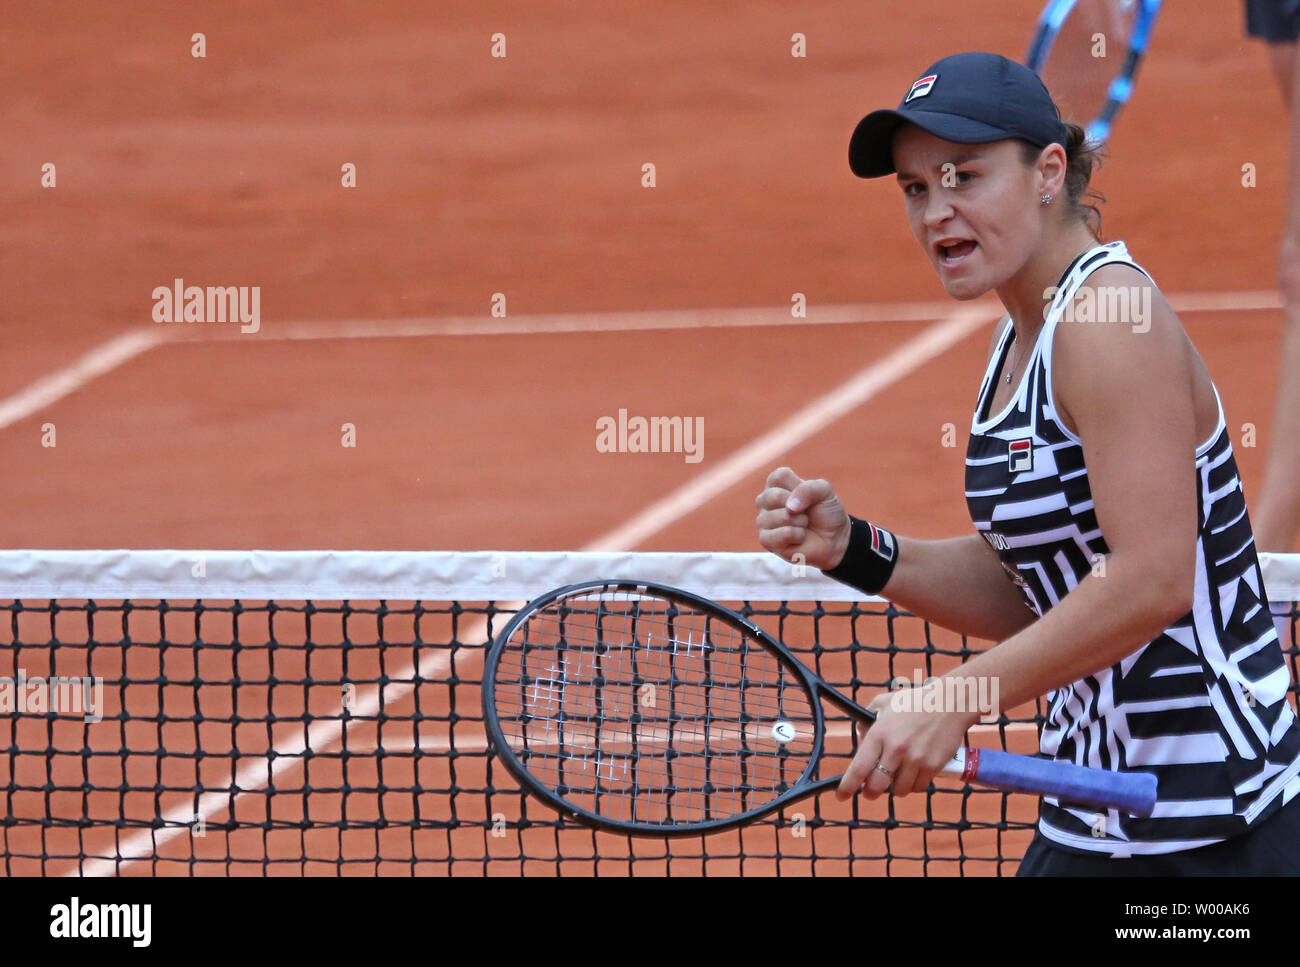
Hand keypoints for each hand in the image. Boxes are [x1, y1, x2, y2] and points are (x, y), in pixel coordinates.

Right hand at [754, 466, 850, 569]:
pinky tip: (799, 537)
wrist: (834, 538)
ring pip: (780, 516)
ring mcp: (763, 521)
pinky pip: (783, 533)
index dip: (798, 486)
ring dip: (800, 522)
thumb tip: (789, 507)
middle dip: (799, 506)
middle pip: (774, 495)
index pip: (779, 476)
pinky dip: (798, 535)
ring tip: (803, 525)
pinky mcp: (766, 540)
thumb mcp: (824, 491)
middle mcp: (765, 501)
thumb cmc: (825, 512)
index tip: (807, 496)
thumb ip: (809, 488)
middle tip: (805, 512)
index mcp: (776, 485)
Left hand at [835, 682, 978, 799]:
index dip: (847, 786)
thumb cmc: (913, 703)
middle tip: (871, 791)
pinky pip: (918, 787)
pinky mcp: (933, 766)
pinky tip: (914, 772)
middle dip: (871, 792)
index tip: (841, 796)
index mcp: (879, 734)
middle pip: (877, 786)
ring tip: (898, 774)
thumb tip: (860, 744)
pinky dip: (914, 784)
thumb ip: (866, 723)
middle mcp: (896, 749)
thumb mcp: (883, 703)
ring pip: (899, 790)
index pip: (858, 768)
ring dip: (896, 787)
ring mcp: (916, 759)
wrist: (948, 703)